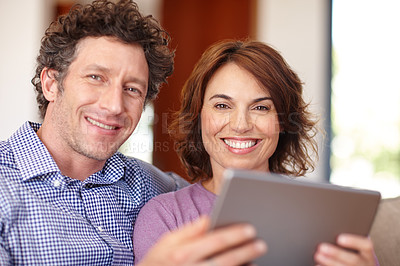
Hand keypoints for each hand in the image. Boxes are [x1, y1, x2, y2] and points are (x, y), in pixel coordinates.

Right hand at [137, 216, 266, 265]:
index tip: (250, 228)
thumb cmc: (157, 261)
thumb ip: (188, 230)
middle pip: (225, 260)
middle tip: (261, 243)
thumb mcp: (166, 242)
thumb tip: (208, 217)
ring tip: (256, 260)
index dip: (234, 234)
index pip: (214, 241)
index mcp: (183, 252)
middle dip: (245, 251)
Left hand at [314, 234, 377, 265]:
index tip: (339, 238)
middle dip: (337, 253)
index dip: (353, 241)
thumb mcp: (358, 246)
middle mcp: (365, 263)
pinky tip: (318, 265)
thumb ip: (349, 238)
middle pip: (353, 259)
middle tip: (321, 247)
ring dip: (330, 262)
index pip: (365, 245)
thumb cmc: (356, 253)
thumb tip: (332, 227)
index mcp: (368, 252)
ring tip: (318, 255)